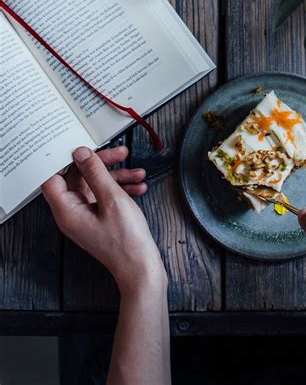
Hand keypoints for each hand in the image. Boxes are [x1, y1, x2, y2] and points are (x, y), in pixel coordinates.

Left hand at [42, 146, 165, 295]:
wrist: (141, 268)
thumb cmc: (126, 240)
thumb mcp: (112, 199)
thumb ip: (95, 173)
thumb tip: (81, 153)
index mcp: (67, 211)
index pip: (55, 177)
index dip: (68, 160)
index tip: (85, 147)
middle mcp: (72, 213)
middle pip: (80, 178)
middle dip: (102, 164)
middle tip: (120, 153)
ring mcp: (86, 216)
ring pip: (96, 185)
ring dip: (118, 176)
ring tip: (138, 172)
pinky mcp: (99, 219)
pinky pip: (106, 196)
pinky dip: (121, 189)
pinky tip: (139, 187)